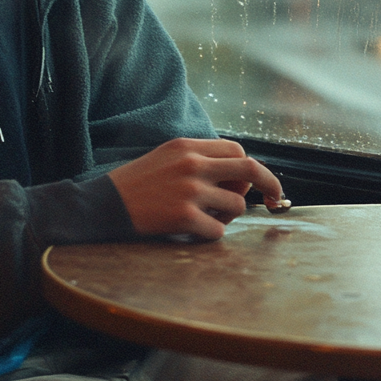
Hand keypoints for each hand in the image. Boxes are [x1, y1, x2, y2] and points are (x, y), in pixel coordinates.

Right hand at [107, 137, 284, 240]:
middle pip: (249, 169)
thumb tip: (235, 175)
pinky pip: (219, 230)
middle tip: (277, 198)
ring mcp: (190, 191)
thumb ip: (198, 159)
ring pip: (237, 204)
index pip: (237, 150)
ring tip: (207, 218)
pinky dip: (213, 234)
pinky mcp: (184, 217)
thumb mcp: (167, 157)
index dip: (249, 167)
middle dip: (270, 184)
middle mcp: (193, 164)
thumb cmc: (136, 183)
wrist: (103, 204)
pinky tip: (194, 231)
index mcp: (188, 146)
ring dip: (229, 216)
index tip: (255, 182)